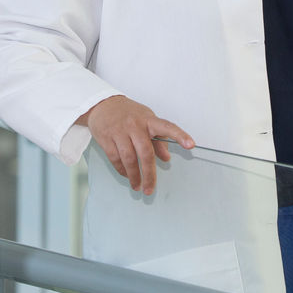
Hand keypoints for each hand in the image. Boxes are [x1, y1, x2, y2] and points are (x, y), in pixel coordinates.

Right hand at [78, 95, 193, 194]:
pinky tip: (127, 175)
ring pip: (129, 158)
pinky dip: (122, 170)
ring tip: (138, 186)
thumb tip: (167, 158)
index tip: (190, 145)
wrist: (102, 105)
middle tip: (150, 188)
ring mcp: (120, 132)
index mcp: (148, 120)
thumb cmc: (128, 113)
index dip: (180, 136)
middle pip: (145, 152)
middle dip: (149, 173)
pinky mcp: (106, 138)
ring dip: (134, 175)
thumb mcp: (146, 120)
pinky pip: (115, 158)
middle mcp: (135, 125)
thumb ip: (158, 139)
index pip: (167, 127)